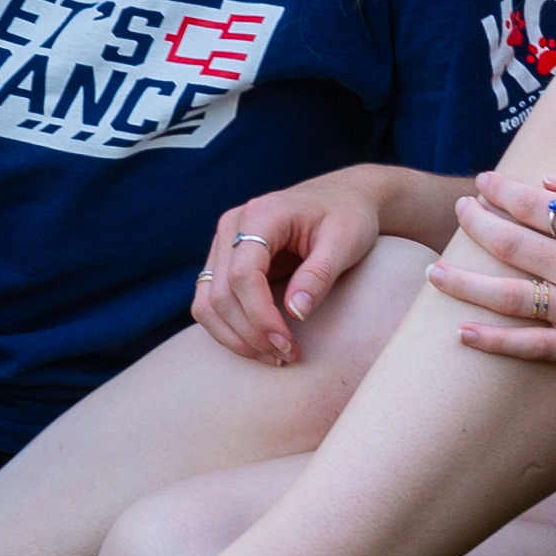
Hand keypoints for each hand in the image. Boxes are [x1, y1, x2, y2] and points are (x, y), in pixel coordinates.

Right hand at [194, 170, 392, 366]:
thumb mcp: (345, 241)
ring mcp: (223, 243)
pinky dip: (230, 329)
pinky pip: (210, 303)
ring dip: (235, 338)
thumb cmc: (349, 216)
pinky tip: (260, 345)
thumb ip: (319, 275)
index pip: (243, 274)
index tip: (288, 344)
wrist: (343, 198)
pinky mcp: (224, 262)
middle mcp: (232, 226)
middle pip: (221, 294)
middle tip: (287, 356)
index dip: (261, 315)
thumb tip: (295, 313)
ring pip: (206, 303)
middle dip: (250, 334)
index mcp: (261, 214)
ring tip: (274, 357)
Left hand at [428, 164, 555, 372]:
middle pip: (511, 245)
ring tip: (435, 272)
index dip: (501, 192)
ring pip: (509, 298)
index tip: (481, 184)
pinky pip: (531, 347)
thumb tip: (547, 178)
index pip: (534, 204)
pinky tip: (463, 333)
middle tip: (460, 212)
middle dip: (476, 224)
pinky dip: (493, 342)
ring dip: (464, 283)